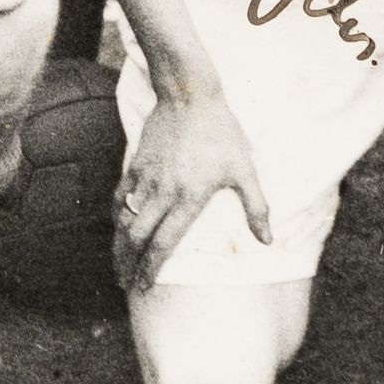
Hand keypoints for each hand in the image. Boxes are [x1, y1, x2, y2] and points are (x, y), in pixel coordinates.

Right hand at [115, 88, 269, 285]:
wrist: (190, 95)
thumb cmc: (222, 133)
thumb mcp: (245, 170)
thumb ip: (257, 208)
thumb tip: (268, 241)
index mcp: (189, 199)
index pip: (164, 244)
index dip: (151, 270)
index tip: (144, 287)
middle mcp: (163, 193)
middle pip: (137, 238)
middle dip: (127, 265)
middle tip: (124, 283)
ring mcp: (146, 178)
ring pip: (124, 220)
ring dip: (118, 245)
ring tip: (117, 263)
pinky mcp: (136, 164)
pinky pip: (119, 196)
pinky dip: (116, 216)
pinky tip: (117, 226)